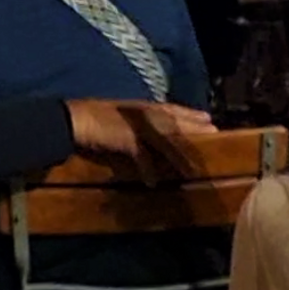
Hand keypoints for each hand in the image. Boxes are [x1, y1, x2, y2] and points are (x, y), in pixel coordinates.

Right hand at [65, 100, 217, 158]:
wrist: (74, 119)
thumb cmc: (94, 118)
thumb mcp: (120, 119)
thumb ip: (136, 127)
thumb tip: (149, 140)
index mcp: (141, 108)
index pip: (171, 110)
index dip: (190, 114)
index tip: (207, 118)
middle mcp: (142, 114)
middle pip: (174, 123)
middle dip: (194, 129)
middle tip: (214, 133)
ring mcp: (136, 127)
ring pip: (165, 142)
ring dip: (179, 156)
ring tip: (192, 169)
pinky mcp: (127, 140)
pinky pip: (142, 158)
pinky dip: (148, 170)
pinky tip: (153, 182)